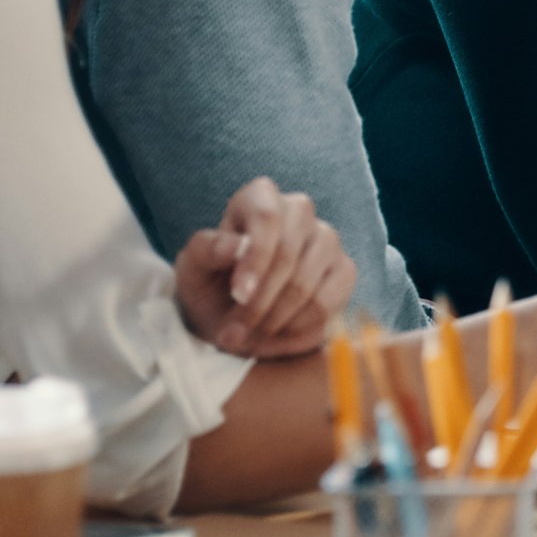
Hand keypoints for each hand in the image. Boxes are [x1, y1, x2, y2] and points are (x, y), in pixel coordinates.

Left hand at [172, 177, 356, 358]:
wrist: (235, 315)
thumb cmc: (211, 285)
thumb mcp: (192, 269)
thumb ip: (206, 251)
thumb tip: (237, 247)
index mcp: (260, 197)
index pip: (267, 217)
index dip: (256, 259)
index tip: (239, 295)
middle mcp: (299, 211)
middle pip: (289, 254)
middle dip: (259, 302)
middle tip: (234, 332)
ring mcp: (327, 240)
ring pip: (308, 284)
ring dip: (274, 322)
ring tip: (248, 339)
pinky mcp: (344, 271)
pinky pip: (327, 305)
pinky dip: (297, 331)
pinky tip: (274, 337)